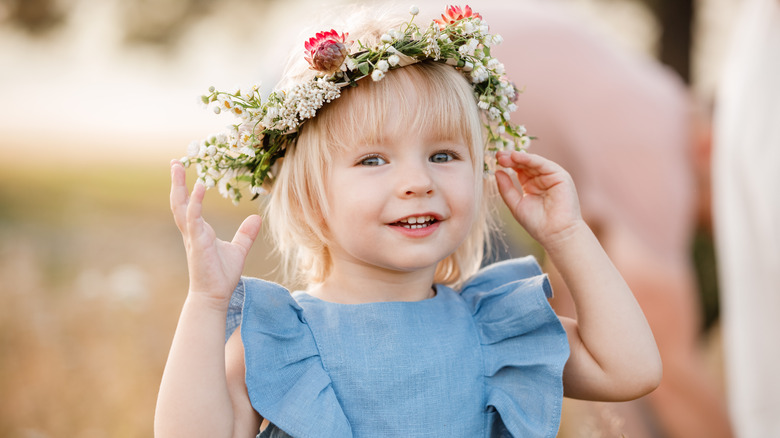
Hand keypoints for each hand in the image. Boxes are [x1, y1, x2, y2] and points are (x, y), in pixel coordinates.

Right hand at [170, 160, 261, 305]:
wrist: (214, 296)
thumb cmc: (222, 275)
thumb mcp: (238, 250)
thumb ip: (245, 234)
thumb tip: (256, 218)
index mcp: (198, 231)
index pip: (188, 204)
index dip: (185, 188)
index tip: (184, 170)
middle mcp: (192, 231)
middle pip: (179, 201)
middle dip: (176, 182)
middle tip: (175, 161)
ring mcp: (193, 236)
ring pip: (180, 206)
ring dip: (179, 186)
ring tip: (179, 167)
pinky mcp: (197, 243)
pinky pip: (193, 219)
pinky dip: (195, 202)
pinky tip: (199, 188)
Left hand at [495, 151, 582, 247]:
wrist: (556, 234)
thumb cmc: (537, 223)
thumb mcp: (516, 204)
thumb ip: (506, 189)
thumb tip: (497, 172)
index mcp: (531, 185)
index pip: (518, 170)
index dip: (507, 164)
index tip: (494, 160)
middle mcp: (542, 179)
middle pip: (525, 164)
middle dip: (510, 158)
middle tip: (497, 154)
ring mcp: (551, 177)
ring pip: (533, 162)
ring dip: (518, 157)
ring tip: (504, 156)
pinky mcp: (560, 176)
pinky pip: (543, 164)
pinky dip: (530, 159)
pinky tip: (517, 157)